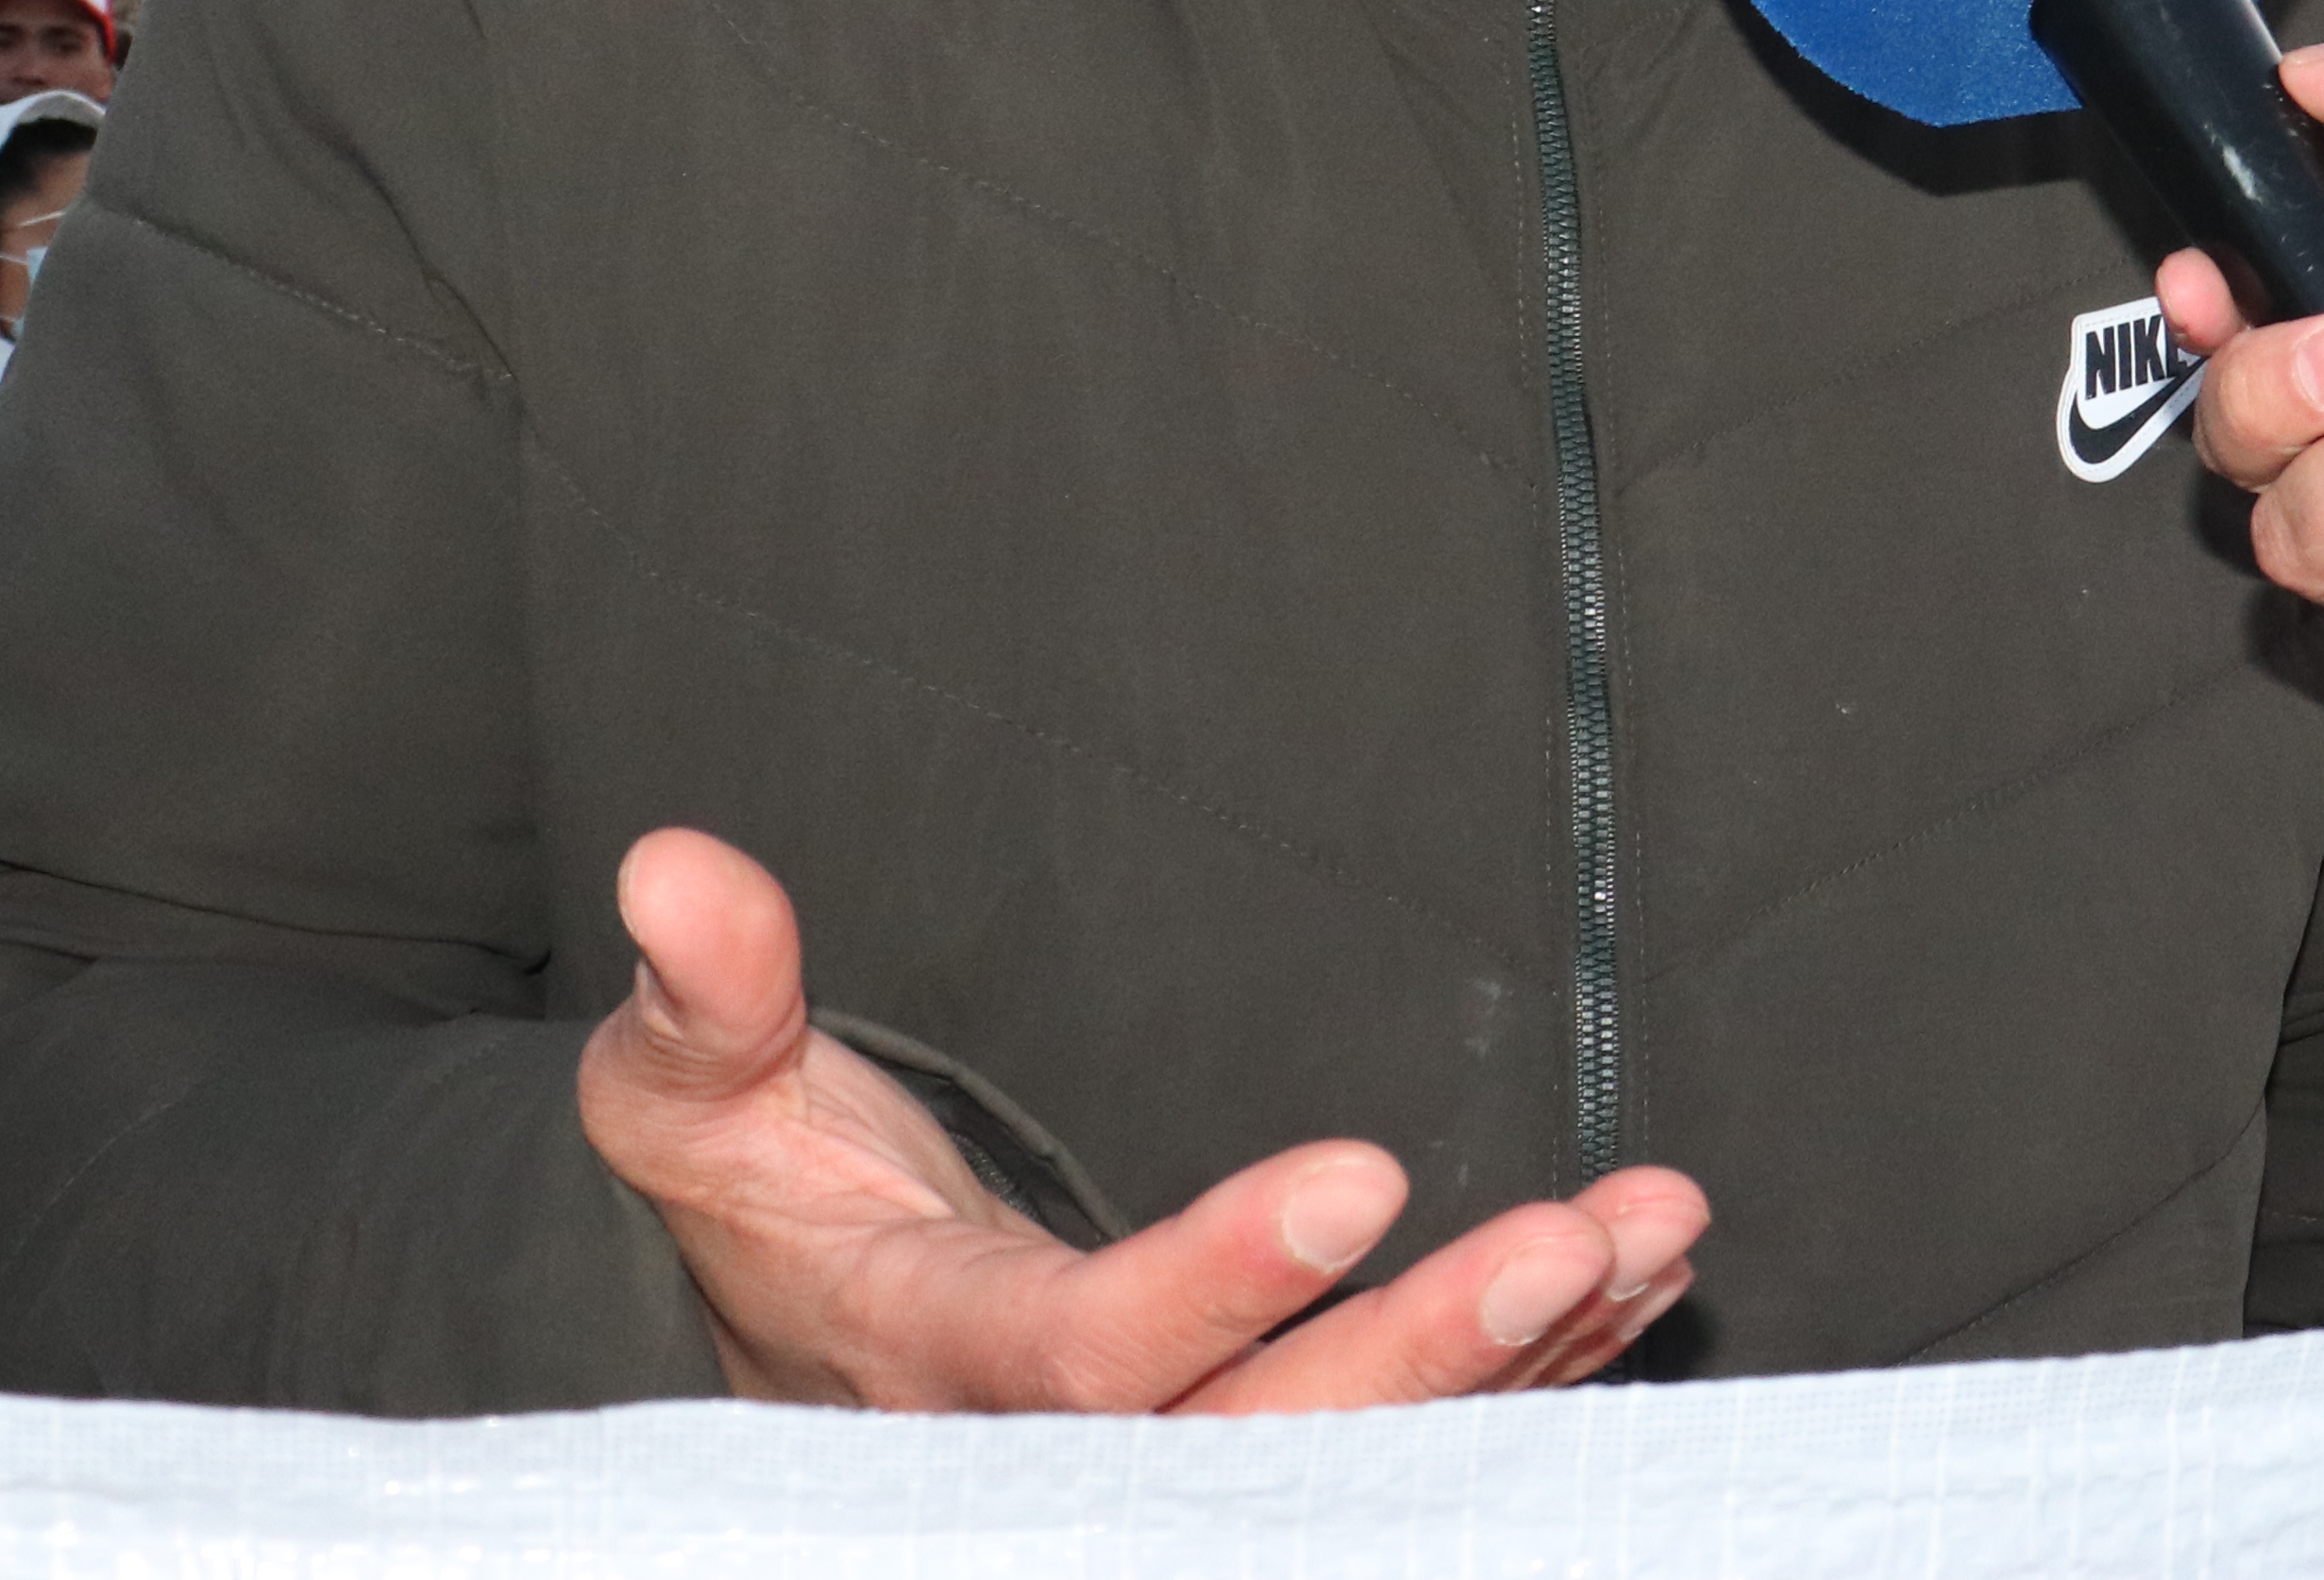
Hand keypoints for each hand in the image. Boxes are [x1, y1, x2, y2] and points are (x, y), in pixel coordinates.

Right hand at [574, 827, 1700, 1413]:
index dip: (1222, 1282)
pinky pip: (1409, 1436)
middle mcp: (1068, 1449)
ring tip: (1650, 1235)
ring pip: (1362, 1453)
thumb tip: (672, 866)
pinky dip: (1538, 1369)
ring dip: (1525, 1358)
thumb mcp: (694, 1097)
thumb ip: (708, 999)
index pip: (1091, 1355)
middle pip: (1265, 1446)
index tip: (1362, 1174)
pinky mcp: (1252, 1436)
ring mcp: (1174, 1456)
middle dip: (1428, 1355)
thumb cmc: (761, 1189)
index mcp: (937, 1360)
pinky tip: (1647, 1279)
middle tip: (1571, 1239)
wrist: (799, 1323)